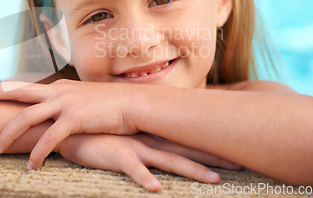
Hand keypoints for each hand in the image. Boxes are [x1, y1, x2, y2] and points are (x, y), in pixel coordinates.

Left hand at [0, 79, 138, 168]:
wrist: (133, 104)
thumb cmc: (108, 105)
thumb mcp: (81, 100)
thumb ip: (64, 104)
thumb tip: (53, 111)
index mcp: (56, 87)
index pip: (21, 86)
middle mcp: (56, 91)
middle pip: (15, 90)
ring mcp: (65, 103)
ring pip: (27, 117)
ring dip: (8, 133)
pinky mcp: (75, 119)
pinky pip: (49, 138)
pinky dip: (38, 152)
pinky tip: (31, 165)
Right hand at [56, 133, 241, 191]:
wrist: (70, 123)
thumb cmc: (98, 130)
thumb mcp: (123, 132)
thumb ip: (140, 135)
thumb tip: (157, 141)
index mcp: (151, 133)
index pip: (186, 138)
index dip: (210, 144)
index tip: (235, 147)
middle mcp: (148, 139)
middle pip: (186, 148)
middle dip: (214, 156)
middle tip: (242, 162)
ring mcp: (134, 146)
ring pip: (168, 159)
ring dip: (192, 169)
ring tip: (215, 180)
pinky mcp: (116, 154)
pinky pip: (132, 168)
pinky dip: (144, 177)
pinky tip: (156, 189)